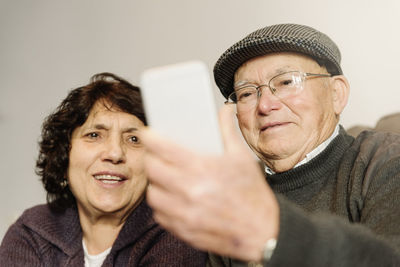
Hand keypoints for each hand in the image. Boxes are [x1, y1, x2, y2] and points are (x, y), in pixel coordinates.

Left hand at [140, 105, 279, 261]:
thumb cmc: (252, 194)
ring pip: (152, 194)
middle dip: (151, 159)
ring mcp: (184, 213)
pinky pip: (159, 215)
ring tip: (163, 178)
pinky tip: (171, 199)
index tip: (148, 135)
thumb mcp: (242, 157)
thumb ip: (228, 130)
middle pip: (152, 170)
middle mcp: (189, 191)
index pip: (162, 148)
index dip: (150, 138)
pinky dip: (161, 205)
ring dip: (155, 184)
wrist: (262, 231)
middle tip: (157, 156)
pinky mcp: (183, 230)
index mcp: (202, 168)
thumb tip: (224, 109)